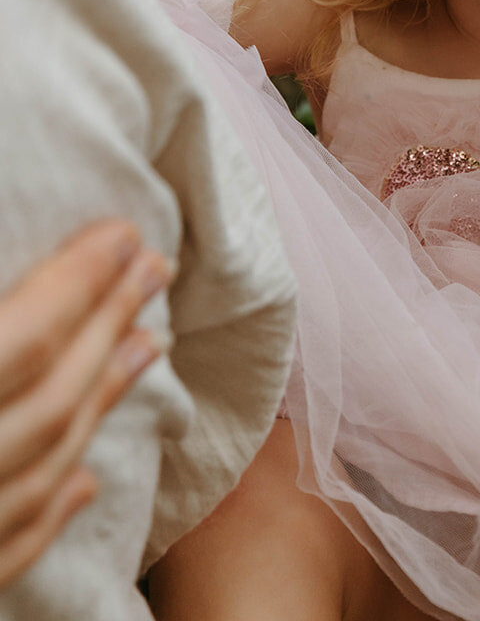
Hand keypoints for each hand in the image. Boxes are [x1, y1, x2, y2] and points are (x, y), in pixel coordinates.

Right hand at [0, 221, 171, 588]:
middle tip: (156, 267)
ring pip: (41, 473)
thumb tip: (41, 285)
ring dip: (101, 402)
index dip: (80, 284)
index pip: (24, 339)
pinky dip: (53, 513)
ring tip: (149, 344)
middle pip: (48, 398)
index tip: (126, 236)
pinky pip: (9, 552)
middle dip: (109, 325)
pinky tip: (89, 481)